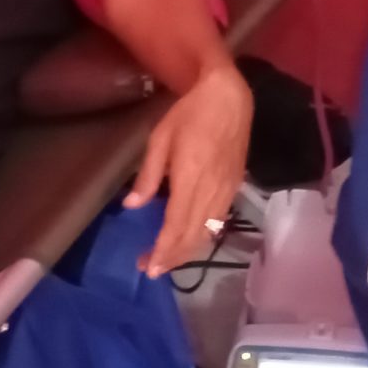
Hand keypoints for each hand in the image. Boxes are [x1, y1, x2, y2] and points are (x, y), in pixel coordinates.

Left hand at [124, 66, 250, 277]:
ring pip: (207, 232)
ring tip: (167, 261)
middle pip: (192, 235)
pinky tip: (190, 240)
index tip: (148, 267)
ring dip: (187, 251)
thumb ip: (148, 174)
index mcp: (190, 178)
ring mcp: (226, 190)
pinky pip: (219, 221)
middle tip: (151, 269)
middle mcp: (211, 190)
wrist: (230, 98)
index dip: (163, 250)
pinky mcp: (234, 187)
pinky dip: (203, 237)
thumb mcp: (160, 138)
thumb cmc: (190, 113)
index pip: (176, 225)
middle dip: (172, 257)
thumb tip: (132, 205)